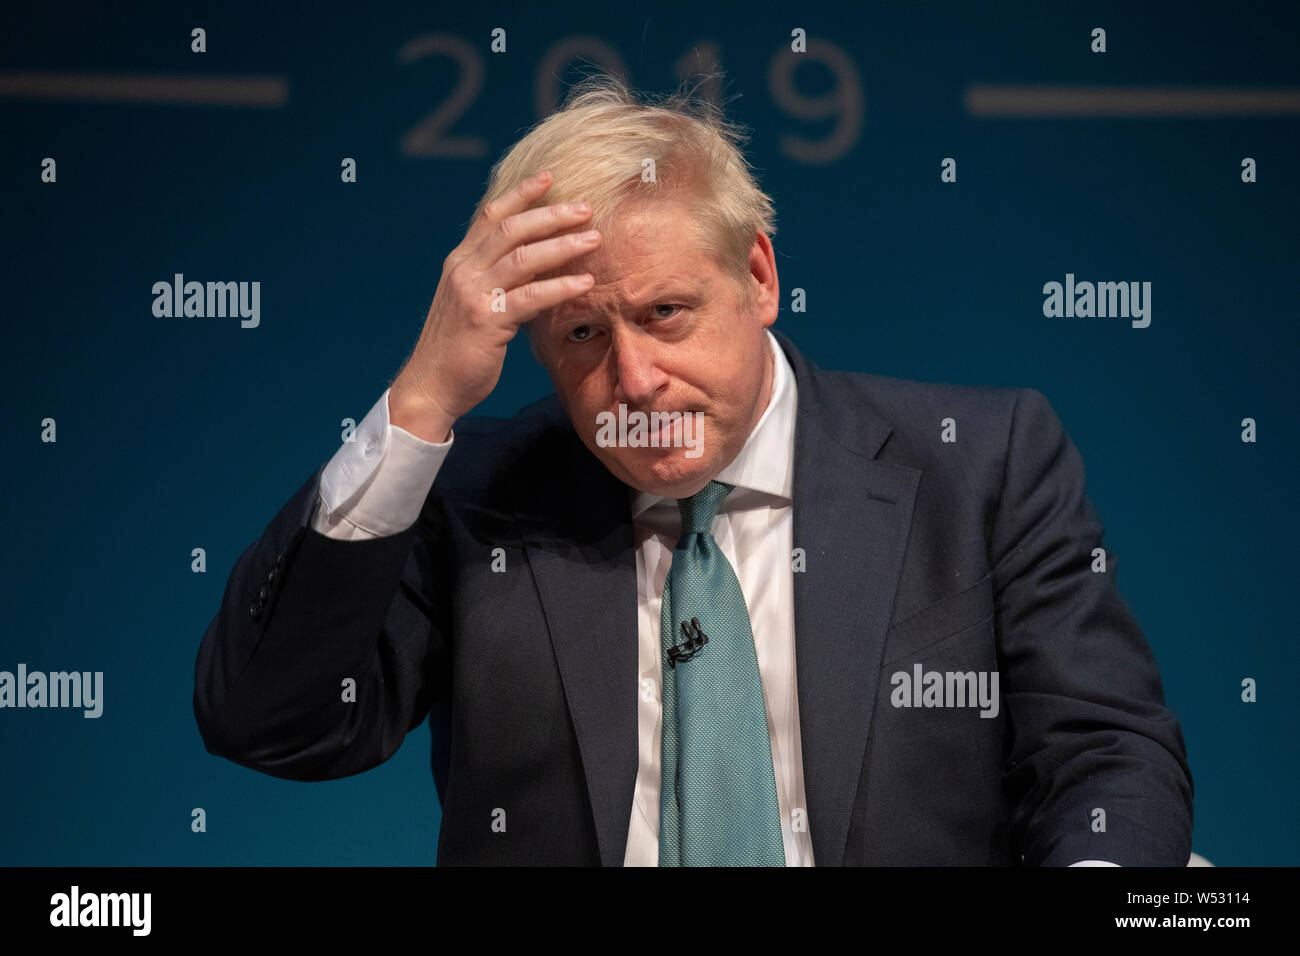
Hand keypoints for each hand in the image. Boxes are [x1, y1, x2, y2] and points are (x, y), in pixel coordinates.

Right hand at [389, 169, 600, 441]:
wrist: (430, 385)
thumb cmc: (457, 348)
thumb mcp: (472, 303)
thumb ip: (495, 280)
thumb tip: (534, 266)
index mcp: (460, 262)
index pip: (491, 216)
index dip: (520, 195)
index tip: (549, 178)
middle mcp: (464, 270)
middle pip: (512, 229)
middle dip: (551, 215)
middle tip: (585, 208)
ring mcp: (474, 294)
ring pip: (524, 257)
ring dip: (562, 244)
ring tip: (593, 238)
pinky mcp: (487, 321)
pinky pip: (531, 297)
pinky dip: (561, 287)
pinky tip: (585, 282)